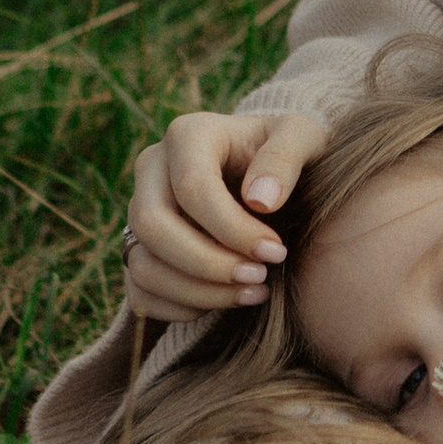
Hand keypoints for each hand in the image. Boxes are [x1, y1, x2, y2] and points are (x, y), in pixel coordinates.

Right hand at [123, 106, 326, 318]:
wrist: (271, 175)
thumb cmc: (288, 154)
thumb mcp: (304, 137)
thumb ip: (286, 155)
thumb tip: (260, 200)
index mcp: (188, 135)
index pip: (192, 188)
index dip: (233, 229)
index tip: (276, 251)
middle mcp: (152, 169)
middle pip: (153, 226)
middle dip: (208, 263)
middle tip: (260, 278)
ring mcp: (139, 210)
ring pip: (142, 264)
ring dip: (198, 292)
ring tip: (252, 294)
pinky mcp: (139, 248)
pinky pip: (140, 292)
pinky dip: (181, 308)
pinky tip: (226, 301)